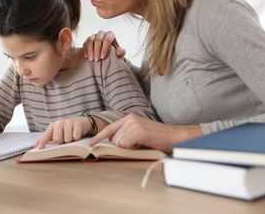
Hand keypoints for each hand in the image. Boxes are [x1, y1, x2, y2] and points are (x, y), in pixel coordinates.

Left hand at [35, 117, 90, 148]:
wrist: (79, 122)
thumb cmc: (65, 129)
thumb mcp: (55, 132)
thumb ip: (46, 138)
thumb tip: (36, 145)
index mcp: (53, 125)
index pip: (46, 135)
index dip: (43, 142)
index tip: (40, 149)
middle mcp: (59, 123)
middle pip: (57, 139)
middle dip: (61, 142)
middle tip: (64, 139)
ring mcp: (68, 122)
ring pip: (67, 139)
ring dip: (69, 141)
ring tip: (70, 136)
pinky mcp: (77, 124)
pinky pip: (75, 137)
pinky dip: (76, 138)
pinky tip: (76, 134)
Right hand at [83, 30, 125, 61]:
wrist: (106, 52)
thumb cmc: (114, 52)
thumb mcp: (119, 53)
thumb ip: (121, 52)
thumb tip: (118, 52)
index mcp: (110, 34)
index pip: (107, 40)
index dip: (104, 49)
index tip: (103, 57)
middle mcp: (102, 33)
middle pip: (98, 40)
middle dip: (97, 50)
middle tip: (97, 60)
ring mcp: (94, 35)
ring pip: (90, 41)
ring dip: (90, 50)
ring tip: (91, 59)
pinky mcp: (87, 39)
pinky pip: (85, 43)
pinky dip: (85, 50)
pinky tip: (86, 57)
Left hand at [87, 114, 202, 152]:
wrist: (175, 137)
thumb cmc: (157, 137)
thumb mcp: (139, 132)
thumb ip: (126, 134)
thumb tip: (114, 140)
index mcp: (129, 117)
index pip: (109, 128)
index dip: (98, 137)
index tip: (89, 144)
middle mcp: (129, 118)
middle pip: (114, 138)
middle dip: (123, 145)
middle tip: (139, 143)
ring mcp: (134, 124)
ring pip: (119, 143)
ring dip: (130, 147)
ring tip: (143, 142)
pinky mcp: (138, 132)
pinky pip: (126, 144)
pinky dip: (133, 148)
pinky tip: (144, 143)